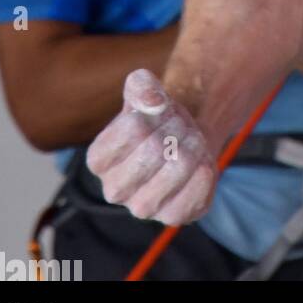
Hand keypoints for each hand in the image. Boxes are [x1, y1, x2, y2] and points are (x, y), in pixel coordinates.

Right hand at [86, 69, 216, 223]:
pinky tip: (202, 163)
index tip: (163, 108)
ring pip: (176, 171)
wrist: (184, 141)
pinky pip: (193, 196)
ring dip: (194, 146)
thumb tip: (152, 101)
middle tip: (182, 124)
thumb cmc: (157, 118)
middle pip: (154, 151)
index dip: (158, 110)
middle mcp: (114, 190)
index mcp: (99, 159)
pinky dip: (204, 172)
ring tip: (193, 140)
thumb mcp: (145, 91)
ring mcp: (142, 208)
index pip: (133, 128)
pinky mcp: (171, 217)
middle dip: (177, 128)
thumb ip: (141, 86)